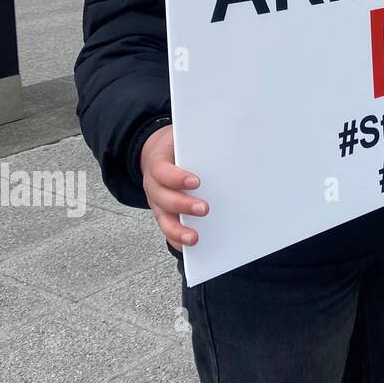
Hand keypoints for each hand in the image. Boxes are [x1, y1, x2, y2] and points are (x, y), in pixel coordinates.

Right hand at [140, 124, 206, 246]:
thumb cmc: (177, 147)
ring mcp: (157, 203)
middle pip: (163, 198)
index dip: (177, 178)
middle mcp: (154, 186)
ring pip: (163, 219)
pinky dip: (176, 240)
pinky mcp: (163, 214)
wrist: (157, 153)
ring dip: (178, 230)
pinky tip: (189, 246)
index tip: (196, 181)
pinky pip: (168, 229)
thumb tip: (229, 136)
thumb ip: (199, 141)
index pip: (163, 171)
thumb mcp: (183, 138)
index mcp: (158, 165)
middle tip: (205, 208)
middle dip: (183, 205)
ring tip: (195, 238)